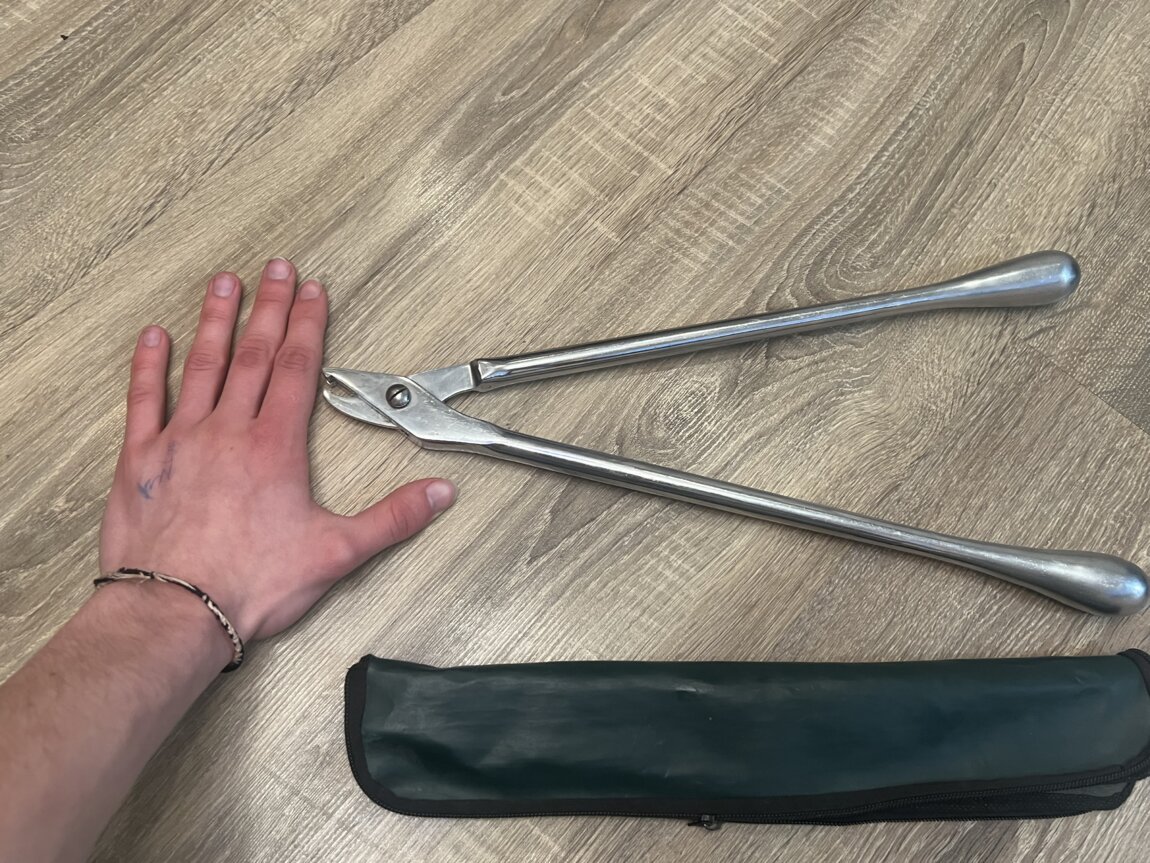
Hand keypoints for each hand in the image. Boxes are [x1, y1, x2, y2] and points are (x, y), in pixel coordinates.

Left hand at [98, 259, 454, 641]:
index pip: (297, 369)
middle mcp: (228, 430)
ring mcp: (180, 440)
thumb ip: (392, 517)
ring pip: (201, 365)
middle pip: (253, 354)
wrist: (175, 612)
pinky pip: (143, 400)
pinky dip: (148, 365)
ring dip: (215, 320)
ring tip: (224, 283)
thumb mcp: (337, 553)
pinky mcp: (140, 460)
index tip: (314, 291)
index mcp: (275, 446)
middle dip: (270, 308)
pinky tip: (153, 337)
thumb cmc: (251, 584)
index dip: (309, 325)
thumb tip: (441, 493)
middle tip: (278, 267)